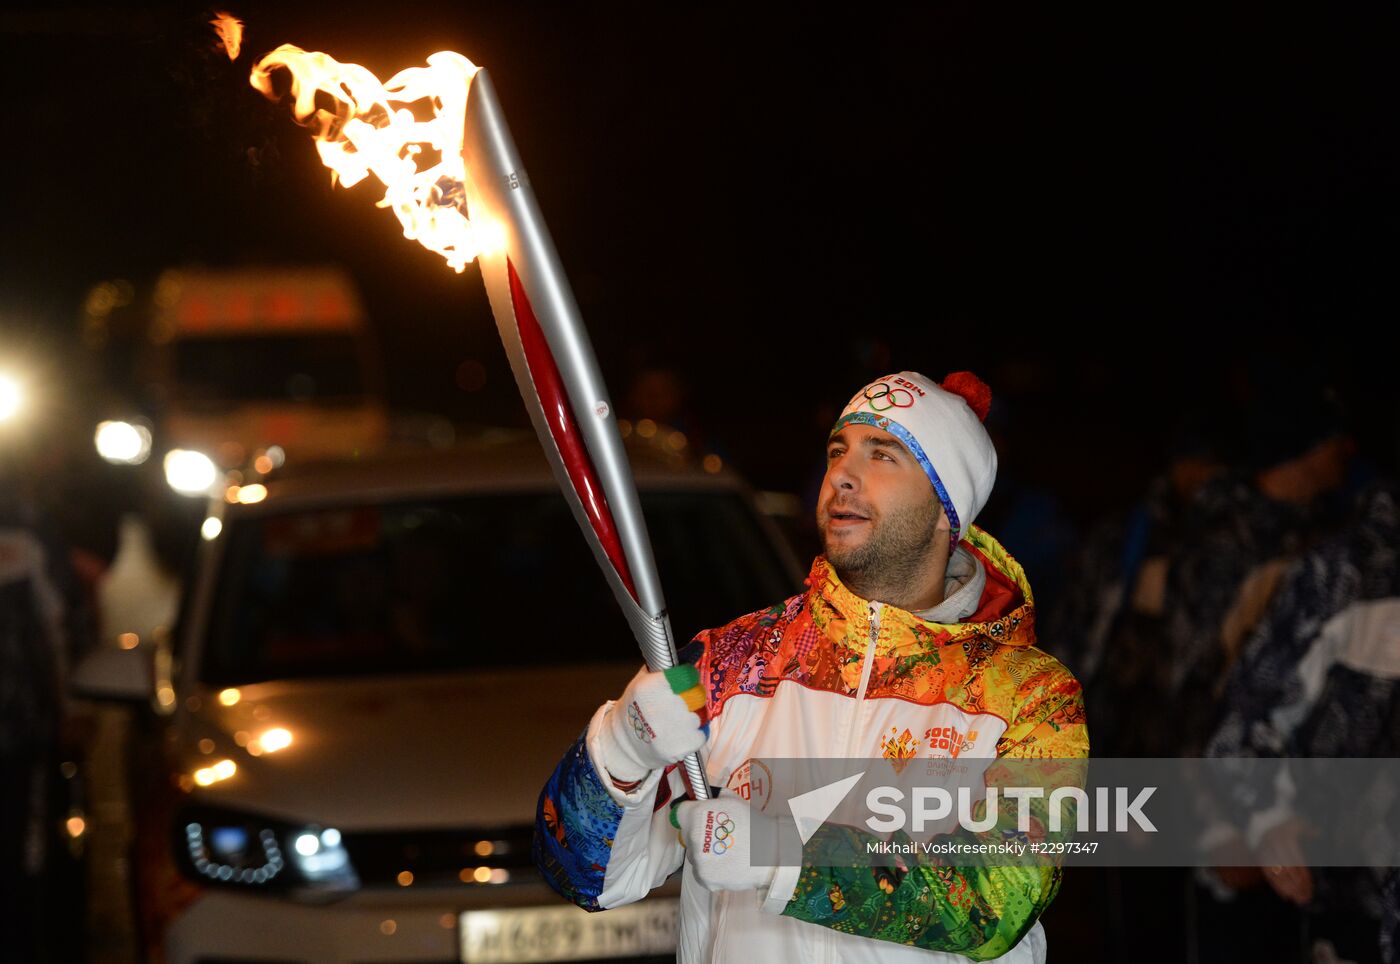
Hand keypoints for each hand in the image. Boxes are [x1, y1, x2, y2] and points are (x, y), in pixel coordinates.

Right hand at [596, 664, 707, 784]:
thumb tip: (696, 648)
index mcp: (651, 688)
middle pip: (697, 695)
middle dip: (692, 697)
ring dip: (692, 717)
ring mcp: (672, 730)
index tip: (685, 681)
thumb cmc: (636, 707)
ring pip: (700, 716)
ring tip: (676, 720)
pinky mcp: (679, 748)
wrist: (624, 743)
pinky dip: (694, 735)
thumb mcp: (643, 680)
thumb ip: (667, 666)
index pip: (688, 675)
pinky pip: (701, 735)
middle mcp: (661, 708)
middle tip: (680, 703)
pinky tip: (679, 733)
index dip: (689, 677)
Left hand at [672, 796, 778, 892]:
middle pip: (688, 834)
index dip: (689, 812)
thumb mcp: (732, 799)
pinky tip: (725, 864)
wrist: (769, 853)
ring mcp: (697, 861)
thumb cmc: (752, 824)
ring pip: (694, 854)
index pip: (679, 812)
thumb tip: (705, 797)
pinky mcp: (704, 878)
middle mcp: (692, 839)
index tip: (697, 816)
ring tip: (725, 851)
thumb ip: (713, 797)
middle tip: (719, 834)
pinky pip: (701, 871)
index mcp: (696, 816)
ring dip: (704, 852)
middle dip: (699, 832)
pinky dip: (710, 869)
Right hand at [1256, 818, 1315, 905]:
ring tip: (1296, 899)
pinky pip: (1268, 873)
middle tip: (1305, 898)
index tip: (1310, 888)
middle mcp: (1273, 845)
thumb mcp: (1298, 822)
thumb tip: (1319, 833)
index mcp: (1284, 837)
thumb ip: (1309, 829)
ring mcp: (1264, 850)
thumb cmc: (1286, 820)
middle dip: (1296, 886)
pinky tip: (1285, 894)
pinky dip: (1276, 885)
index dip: (1303, 876)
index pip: (1295, 862)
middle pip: (1287, 870)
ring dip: (1287, 888)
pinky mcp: (1259, 855)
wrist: (1263, 815)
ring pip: (1276, 873)